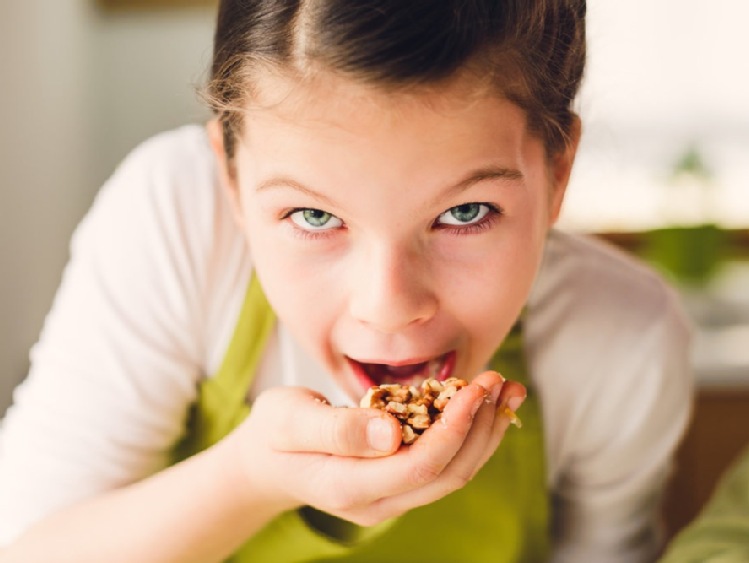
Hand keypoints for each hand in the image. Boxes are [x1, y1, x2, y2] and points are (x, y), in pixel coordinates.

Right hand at [222, 371, 525, 526]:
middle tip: (500, 381)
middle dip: (480, 427)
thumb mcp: (290, 420)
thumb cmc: (274, 432)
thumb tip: (392, 434)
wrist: (266, 462)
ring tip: (508, 390)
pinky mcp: (398, 485)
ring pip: (453, 474)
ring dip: (485, 432)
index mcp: (348, 487)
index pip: (418, 466)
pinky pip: (444, 466)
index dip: (454, 428)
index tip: (476, 388)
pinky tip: (484, 405)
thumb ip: (336, 428)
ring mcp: (390, 499)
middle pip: (447, 474)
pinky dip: (470, 435)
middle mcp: (377, 503)